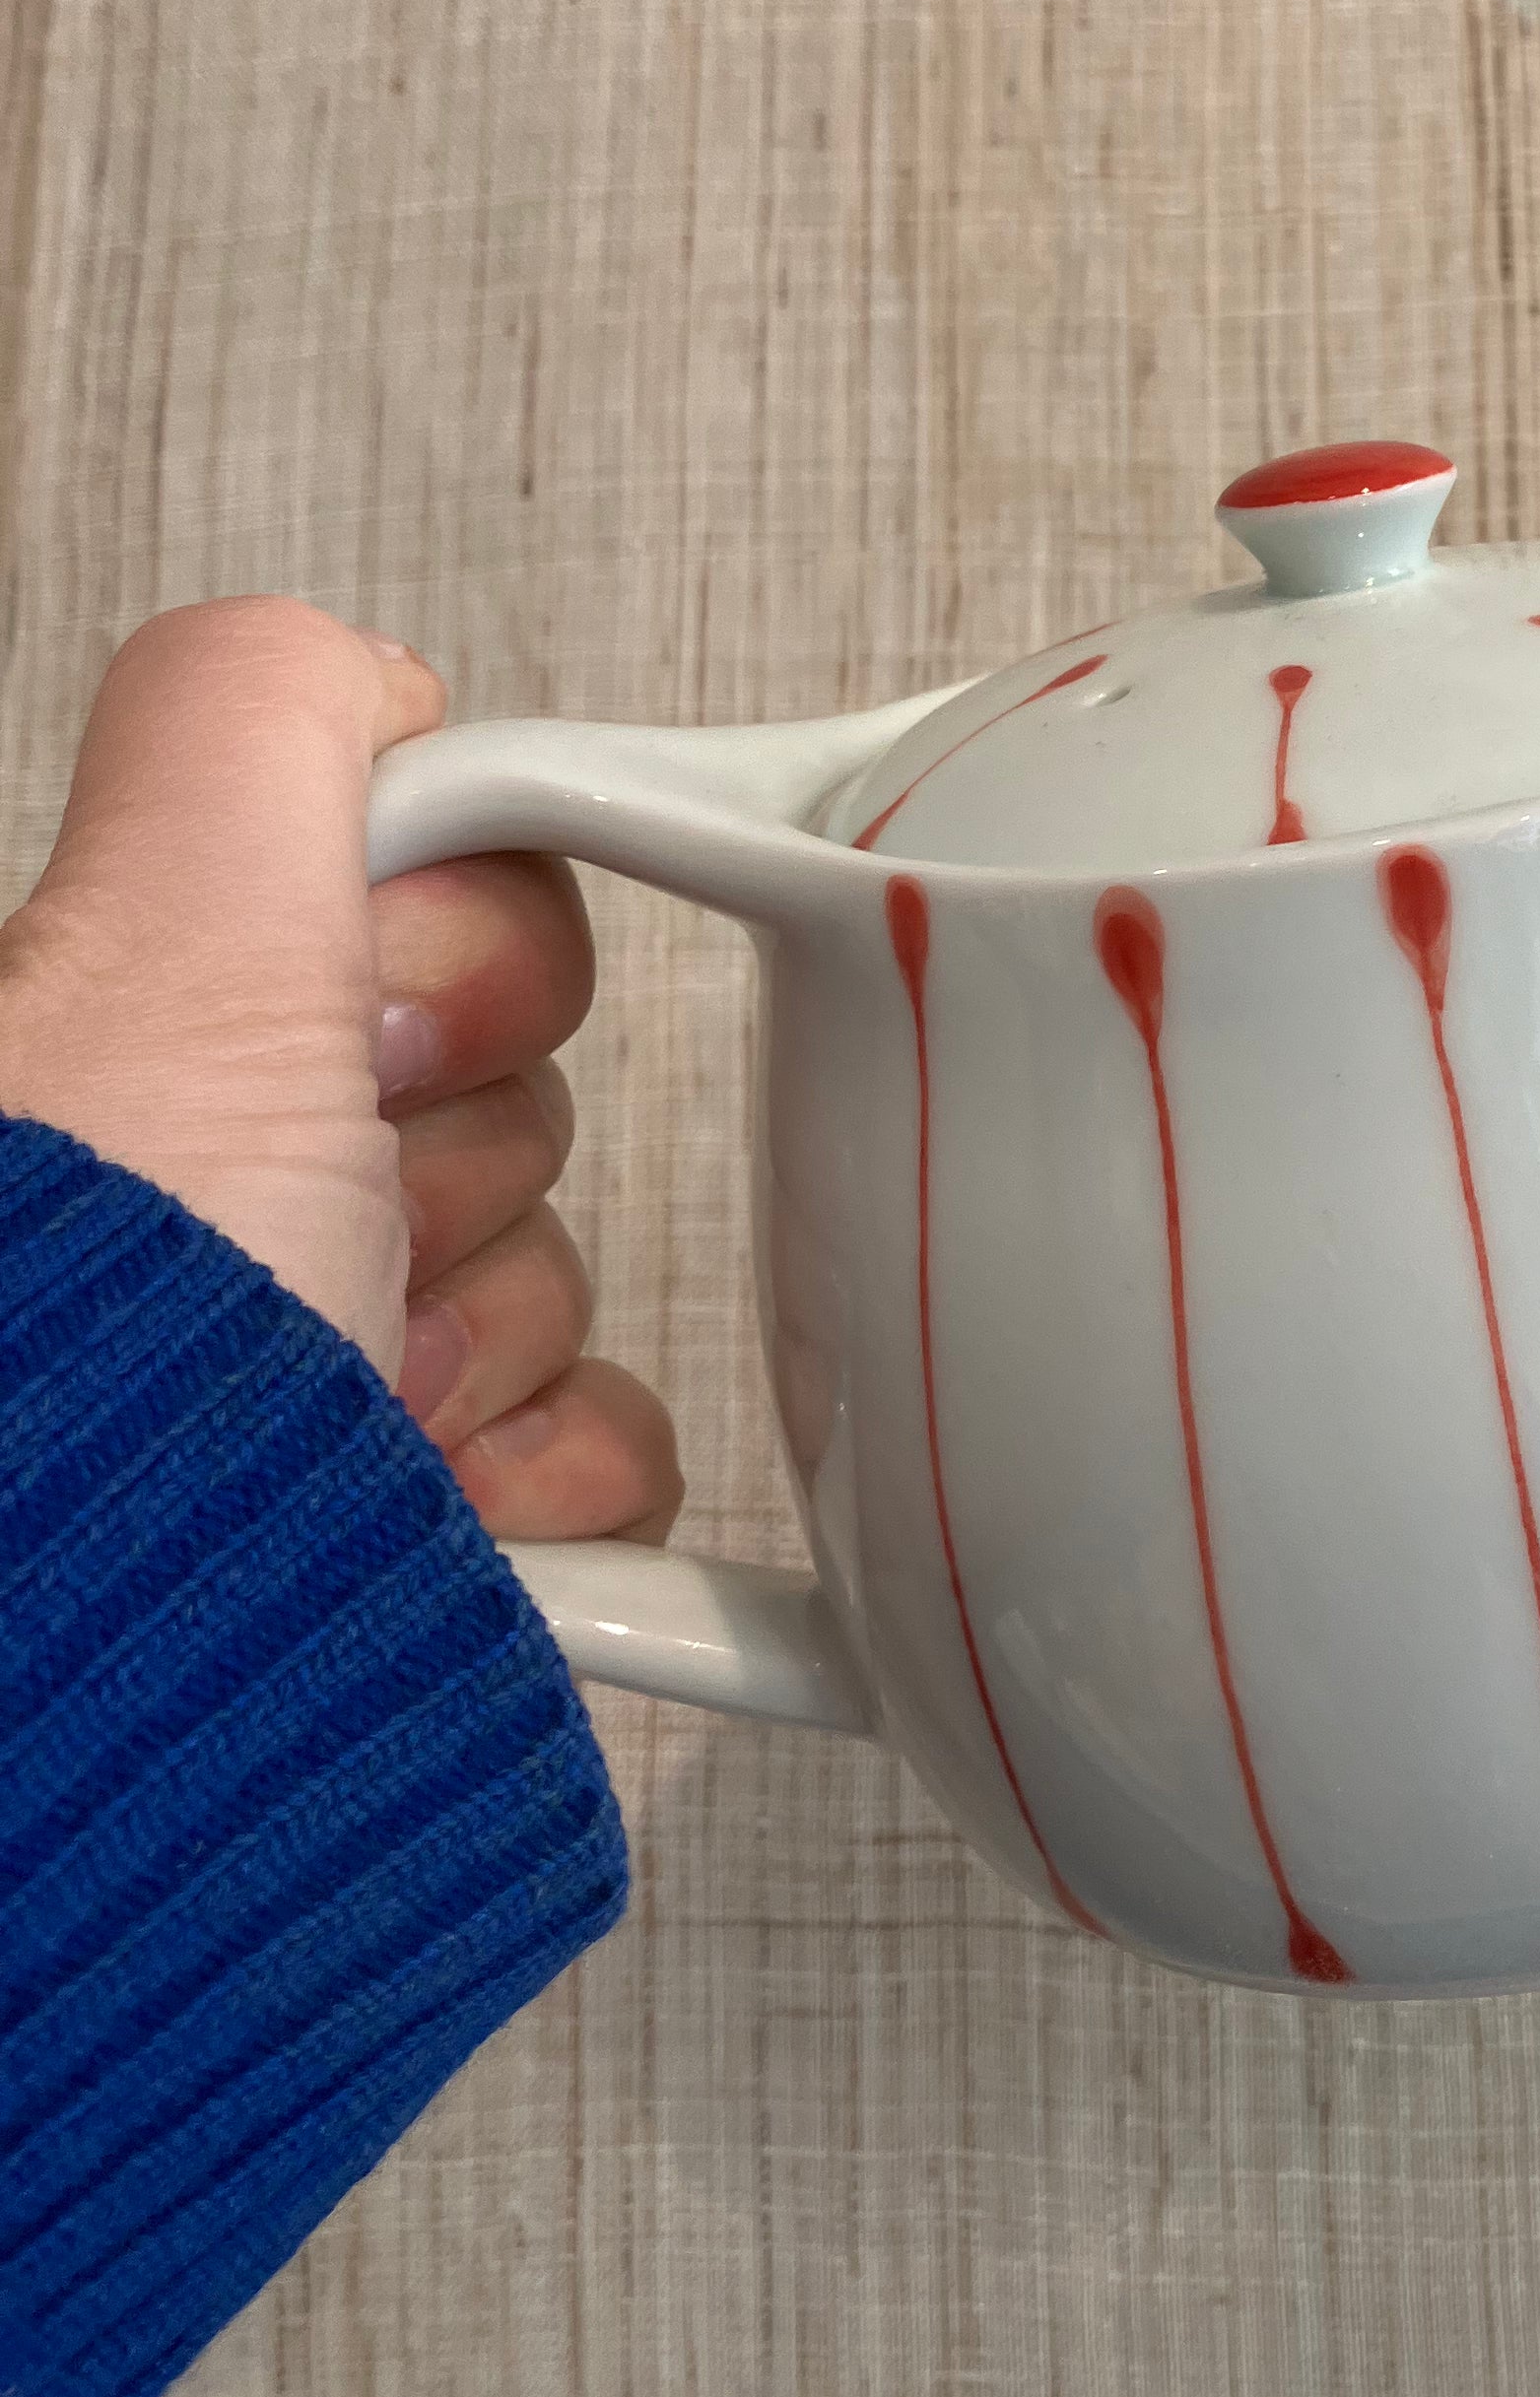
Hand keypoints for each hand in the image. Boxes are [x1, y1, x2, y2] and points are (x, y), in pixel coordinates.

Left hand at [0, 600, 679, 1544]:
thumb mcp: (165, 939)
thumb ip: (259, 725)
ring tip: (361, 1409)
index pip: (418, 909)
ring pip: (546, 1278)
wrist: (109, 1711)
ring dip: (495, 1343)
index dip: (446, 961)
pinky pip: (599, 1459)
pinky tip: (448, 1513)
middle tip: (343, 1240)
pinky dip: (560, 1489)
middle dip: (459, 1172)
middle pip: (497, 1101)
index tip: (373, 1038)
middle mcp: (204, 1214)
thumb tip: (380, 684)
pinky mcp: (409, 1558)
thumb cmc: (84, 1363)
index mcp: (134, 1052)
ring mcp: (305, 1395)